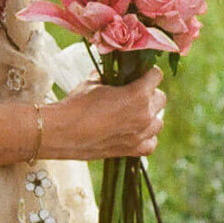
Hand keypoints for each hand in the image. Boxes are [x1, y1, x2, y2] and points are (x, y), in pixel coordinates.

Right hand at [44, 68, 165, 161]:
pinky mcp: (132, 150)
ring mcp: (140, 134)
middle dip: (149, 94)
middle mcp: (144, 114)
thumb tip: (110, 73)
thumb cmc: (76, 104)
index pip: (156, 76)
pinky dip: (146, 138)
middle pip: (161, 99)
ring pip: (158, 122)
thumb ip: (108, 77)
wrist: (62, 132)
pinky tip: (134, 132)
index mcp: (137, 94)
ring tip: (133, 114)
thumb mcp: (93, 82)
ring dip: (149, 116)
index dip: (147, 72)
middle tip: (134, 93)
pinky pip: (151, 143)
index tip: (139, 73)